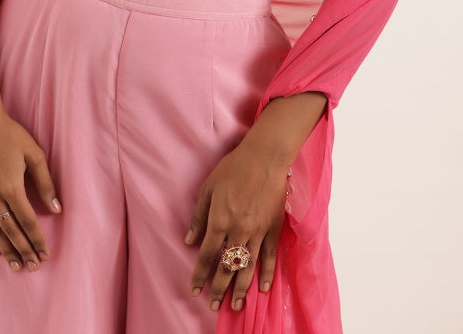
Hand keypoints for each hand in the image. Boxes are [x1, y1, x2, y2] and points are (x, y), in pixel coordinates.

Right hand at [0, 108, 62, 272]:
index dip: (37, 239)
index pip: (27, 220)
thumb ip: (45, 182)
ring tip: (17, 266)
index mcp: (10, 185)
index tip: (46, 253)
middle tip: (34, 266)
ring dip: (7, 251)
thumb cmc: (10, 134)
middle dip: (24, 250)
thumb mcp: (33, 153)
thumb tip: (56, 208)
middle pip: (11, 231)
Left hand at [185, 141, 290, 311]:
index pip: (207, 255)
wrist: (264, 157)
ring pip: (248, 266)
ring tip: (236, 305)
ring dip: (241, 288)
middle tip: (213, 306)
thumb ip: (199, 216)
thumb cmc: (233, 168)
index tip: (193, 290)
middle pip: (227, 266)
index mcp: (219, 220)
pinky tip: (262, 289)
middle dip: (219, 288)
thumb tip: (189, 241)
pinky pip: (270, 257)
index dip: (199, 275)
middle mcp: (238, 230)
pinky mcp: (274, 228)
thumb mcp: (208, 188)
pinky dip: (266, 274)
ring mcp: (258, 231)